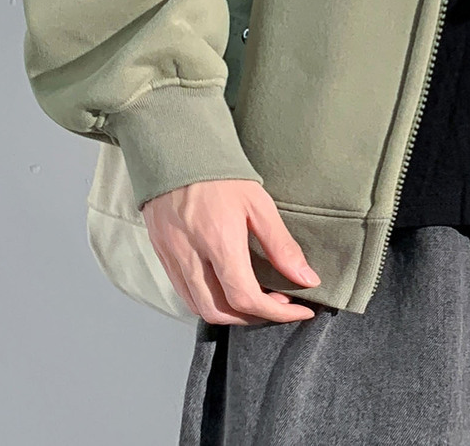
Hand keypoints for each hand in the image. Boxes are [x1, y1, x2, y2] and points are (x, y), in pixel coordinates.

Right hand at [142, 179, 319, 324]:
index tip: (300, 309)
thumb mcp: (259, 203)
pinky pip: (184, 294)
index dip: (277, 312)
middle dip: (253, 318)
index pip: (246, 298)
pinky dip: (208, 302)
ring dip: (230, 314)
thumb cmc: (220, 174)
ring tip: (256, 299)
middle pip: (220, 312)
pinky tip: (227, 289)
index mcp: (219, 241)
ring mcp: (173, 258)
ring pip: (199, 308)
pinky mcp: (163, 256)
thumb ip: (282, 245)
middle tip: (279, 304)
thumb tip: (307, 279)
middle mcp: (191, 256)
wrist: (178, 152)